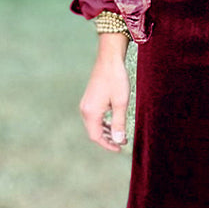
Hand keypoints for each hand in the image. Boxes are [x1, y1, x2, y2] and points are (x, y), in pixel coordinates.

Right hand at [79, 34, 129, 151]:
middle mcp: (85, 109)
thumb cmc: (116, 79)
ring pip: (94, 124)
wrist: (109, 59)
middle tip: (123, 141)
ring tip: (120, 133)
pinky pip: (94, 116)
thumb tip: (119, 140)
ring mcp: (86, 103)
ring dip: (106, 131)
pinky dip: (104, 122)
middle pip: (94, 132)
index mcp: (91, 112)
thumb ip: (119, 123)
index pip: (96, 136)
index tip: (120, 148)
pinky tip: (114, 122)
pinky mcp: (89, 99)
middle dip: (108, 139)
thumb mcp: (121, 103)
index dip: (108, 145)